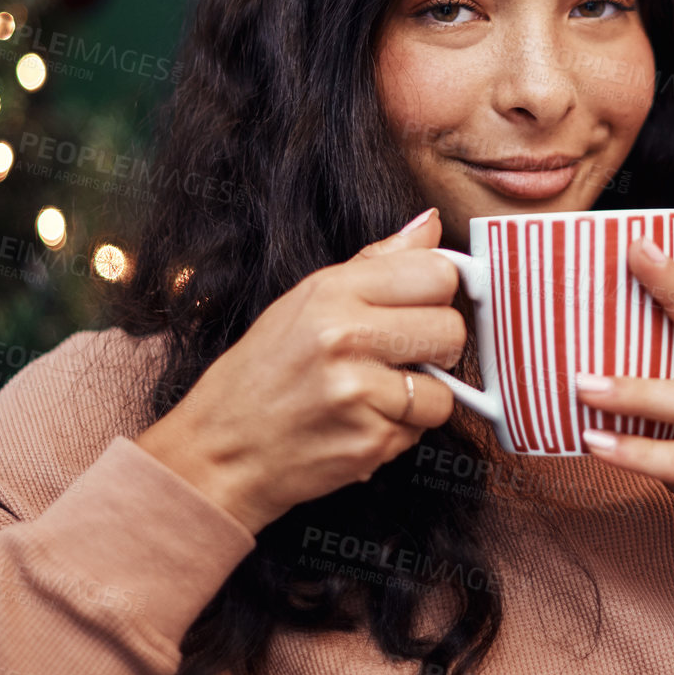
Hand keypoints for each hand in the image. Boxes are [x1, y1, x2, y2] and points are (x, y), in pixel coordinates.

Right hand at [135, 207, 464, 533]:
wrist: (221, 450)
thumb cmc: (263, 373)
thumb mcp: (306, 299)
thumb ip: (376, 262)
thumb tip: (430, 225)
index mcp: (332, 292)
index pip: (437, 272)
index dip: (438, 292)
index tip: (424, 305)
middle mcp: (345, 337)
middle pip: (452, 329)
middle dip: (437, 346)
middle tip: (400, 355)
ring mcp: (358, 393)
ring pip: (446, 389)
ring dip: (421, 396)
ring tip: (376, 393)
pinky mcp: (370, 442)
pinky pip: (421, 430)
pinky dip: (401, 430)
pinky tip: (363, 421)